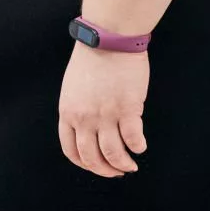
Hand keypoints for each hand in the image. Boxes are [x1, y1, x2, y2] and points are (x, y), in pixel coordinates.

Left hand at [58, 44, 148, 177]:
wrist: (107, 38)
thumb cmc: (92, 58)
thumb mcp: (73, 88)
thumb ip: (78, 109)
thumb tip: (89, 129)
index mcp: (68, 112)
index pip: (71, 150)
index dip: (85, 164)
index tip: (97, 166)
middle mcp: (84, 118)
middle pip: (92, 158)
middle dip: (106, 170)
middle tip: (117, 171)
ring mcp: (105, 115)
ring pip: (113, 154)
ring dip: (123, 165)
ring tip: (131, 165)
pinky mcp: (127, 109)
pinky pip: (133, 139)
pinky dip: (138, 147)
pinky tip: (141, 146)